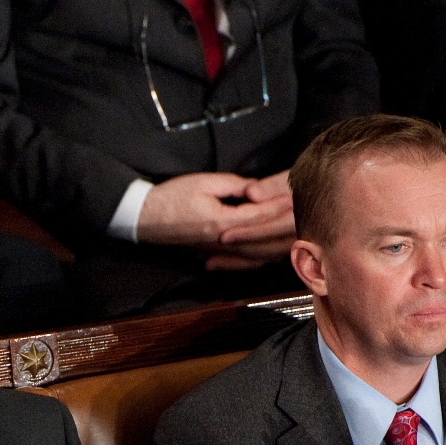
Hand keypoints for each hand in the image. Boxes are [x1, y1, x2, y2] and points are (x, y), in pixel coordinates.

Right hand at [137, 172, 292, 249]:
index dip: (279, 206)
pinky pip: (242, 262)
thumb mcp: (204, 182)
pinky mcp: (212, 254)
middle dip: (283, 228)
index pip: (260, 216)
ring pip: (255, 255)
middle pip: (262, 240)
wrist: (144, 218)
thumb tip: (256, 189)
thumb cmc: (171, 197)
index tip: (295, 196)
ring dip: (274, 246)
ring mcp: (217, 251)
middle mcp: (222, 242)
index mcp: (222, 222)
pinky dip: (258, 259)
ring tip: (292, 236)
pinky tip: (269, 255)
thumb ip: (234, 186)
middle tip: (301, 217)